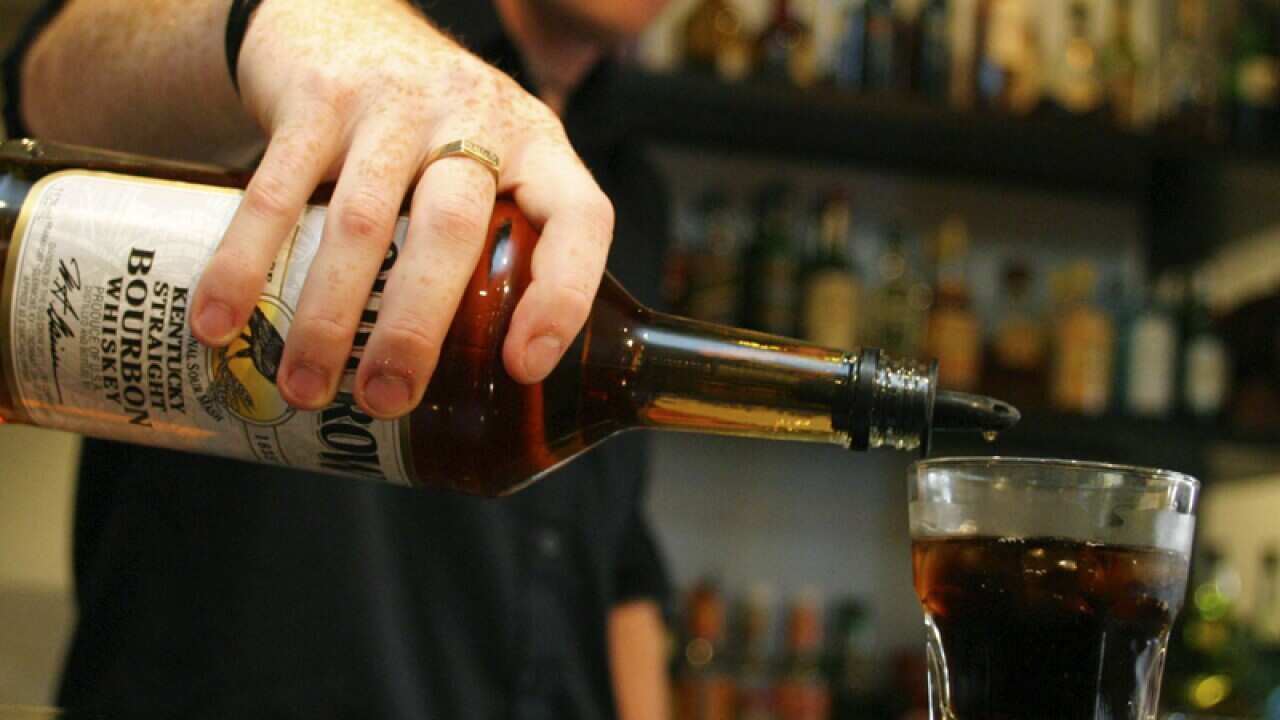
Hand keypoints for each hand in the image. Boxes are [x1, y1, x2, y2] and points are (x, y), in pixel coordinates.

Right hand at [189, 0, 613, 418]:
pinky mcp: (316, 100)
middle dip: (416, 328)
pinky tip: (222, 323)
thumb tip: (489, 382)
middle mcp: (473, 118)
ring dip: (328, 315)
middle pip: (454, 229)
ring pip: (364, 220)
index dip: (562, 295)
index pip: (579, 218)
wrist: (345, 20)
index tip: (522, 367)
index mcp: (538, 146)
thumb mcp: (494, 162)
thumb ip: (500, 242)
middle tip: (385, 400)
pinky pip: (276, 191)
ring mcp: (394, 105)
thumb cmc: (433, 127)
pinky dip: (245, 263)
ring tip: (305, 388)